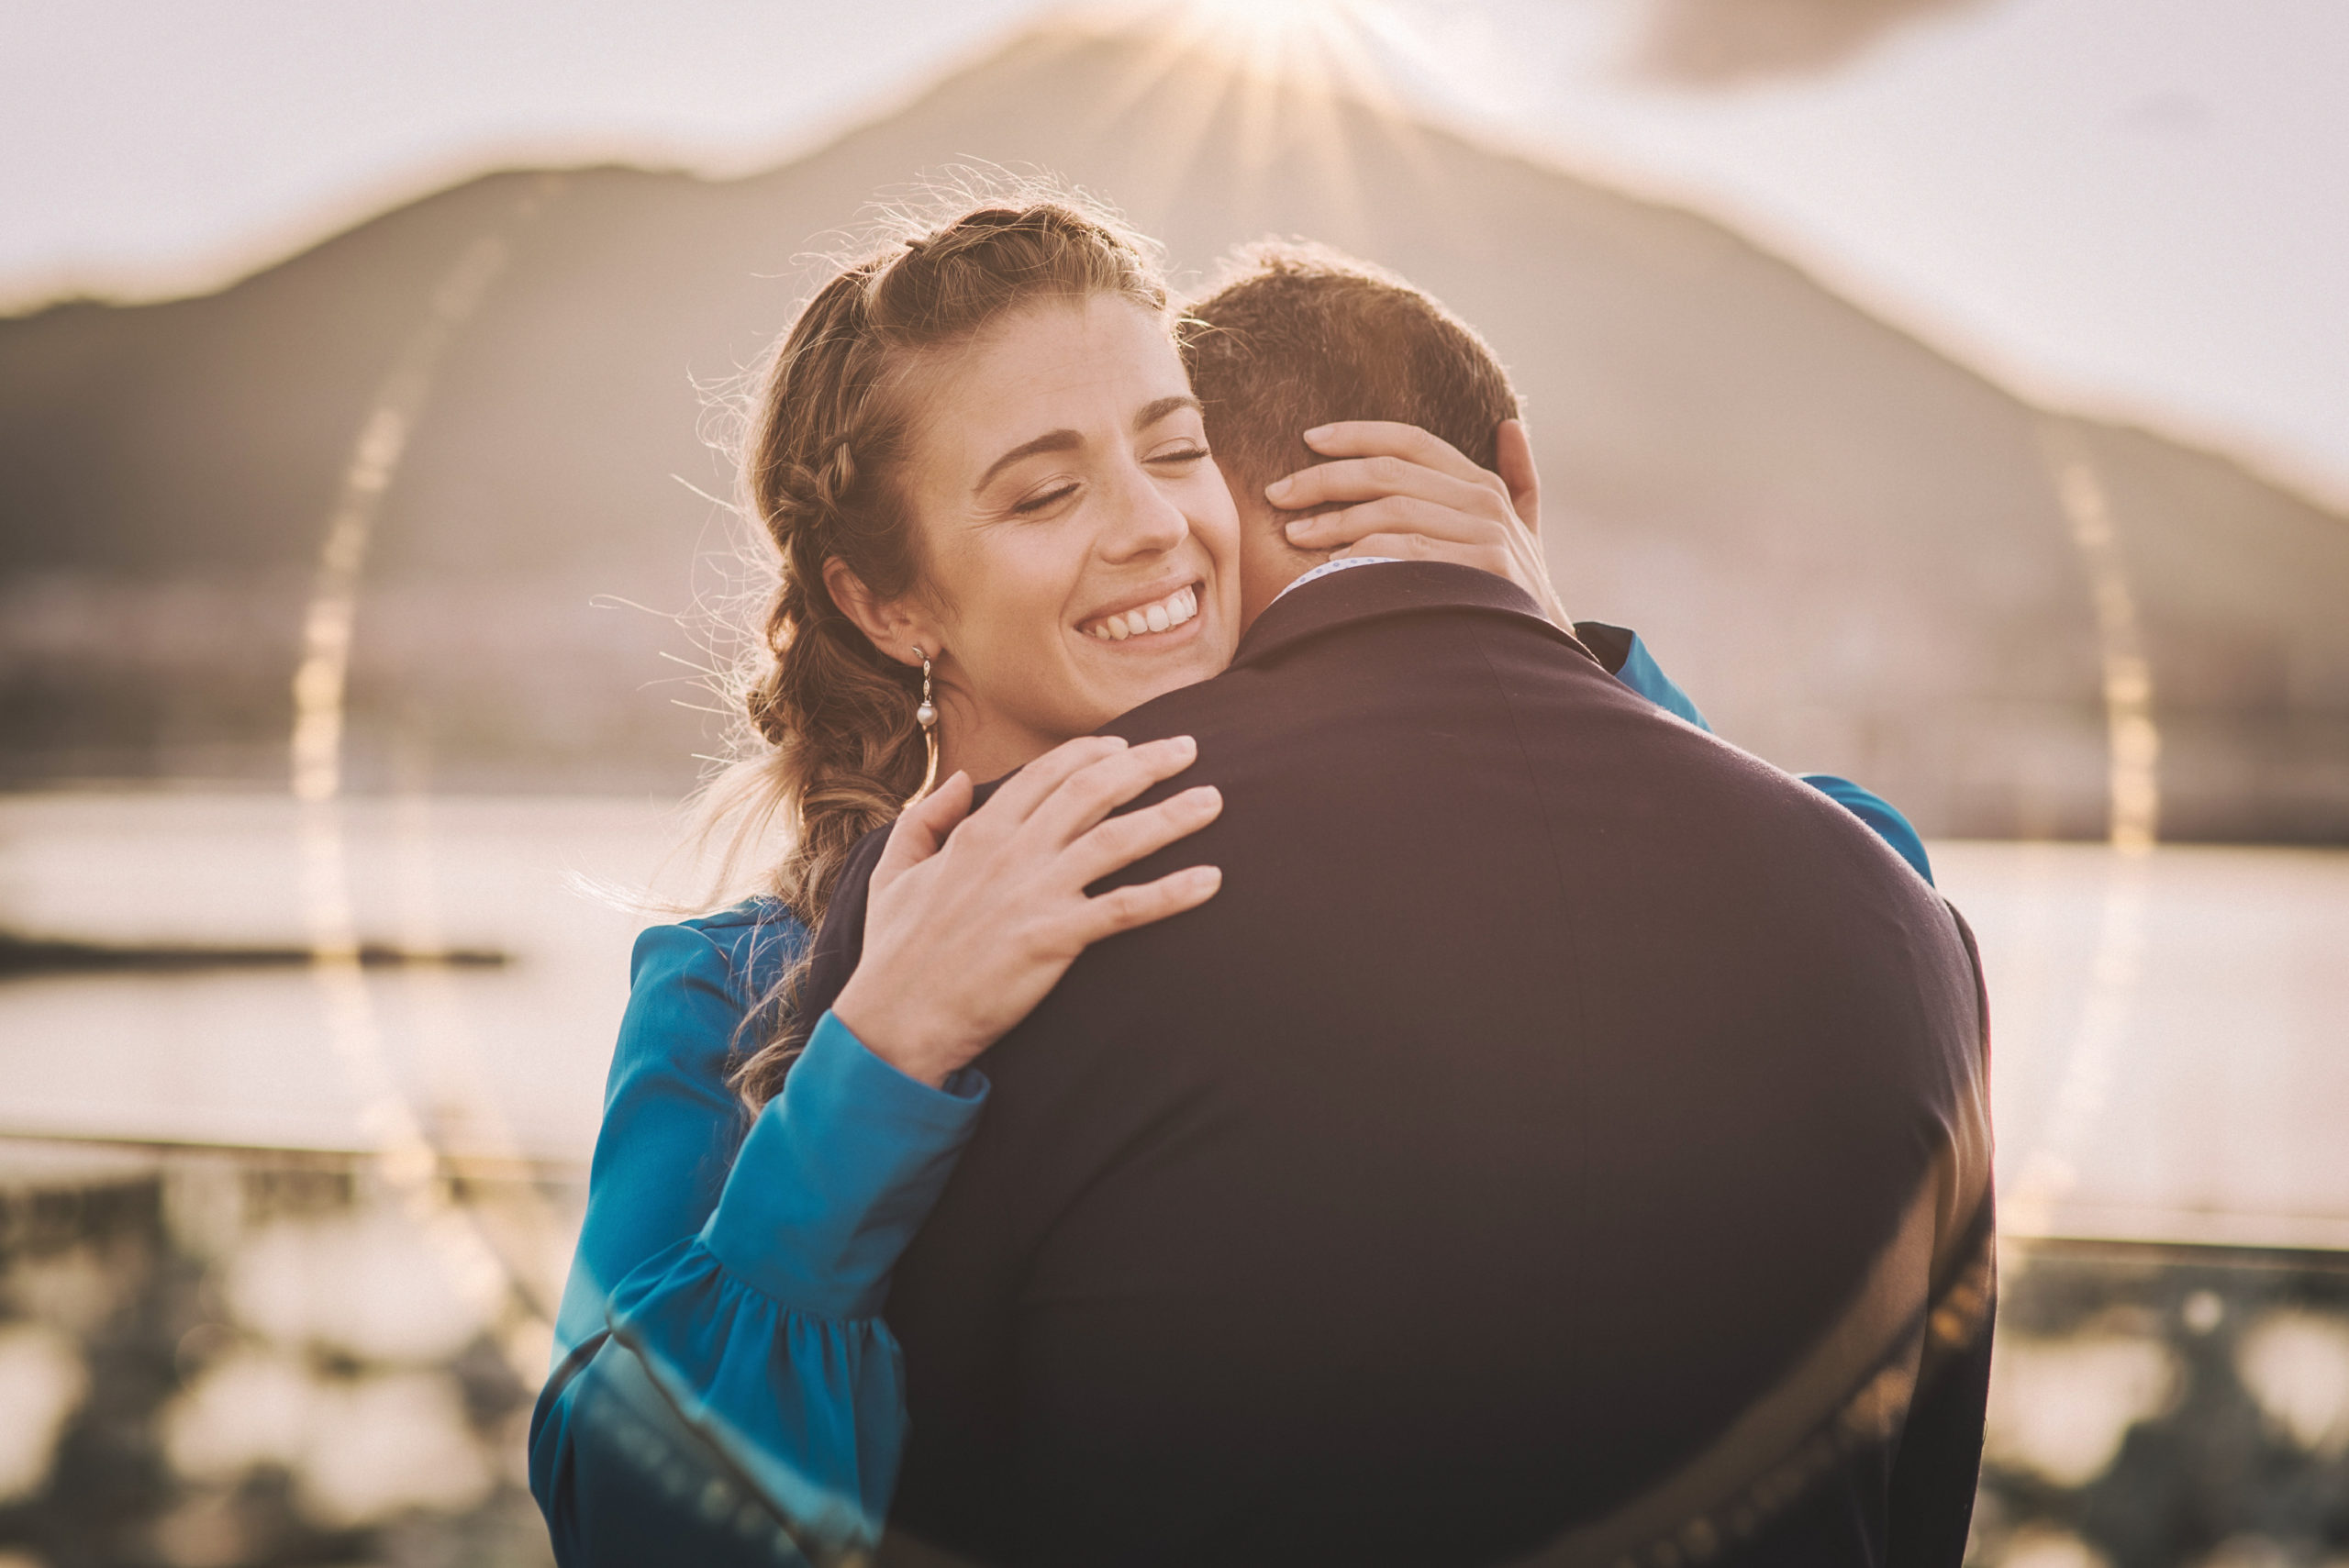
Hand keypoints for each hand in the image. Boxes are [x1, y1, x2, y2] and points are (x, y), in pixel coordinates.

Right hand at [833, 735, 1223, 1086]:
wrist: (896, 1021)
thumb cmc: (895, 952)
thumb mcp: (893, 872)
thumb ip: (925, 819)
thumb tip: (960, 780)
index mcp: (978, 833)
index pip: (1046, 773)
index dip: (1092, 752)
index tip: (1127, 744)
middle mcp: (1012, 853)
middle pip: (1093, 790)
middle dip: (1147, 763)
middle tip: (1189, 748)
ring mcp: (1035, 894)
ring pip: (1118, 840)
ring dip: (1172, 816)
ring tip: (1214, 801)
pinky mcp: (1053, 939)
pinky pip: (1125, 909)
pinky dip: (1171, 892)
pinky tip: (1210, 880)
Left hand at [1265, 419, 1570, 626]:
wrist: (1543, 653)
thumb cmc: (1514, 591)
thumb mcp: (1526, 529)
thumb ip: (1519, 479)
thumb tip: (1509, 426)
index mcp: (1483, 484)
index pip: (1411, 442)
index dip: (1357, 434)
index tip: (1308, 439)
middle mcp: (1485, 502)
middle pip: (1388, 473)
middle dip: (1325, 479)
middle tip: (1279, 493)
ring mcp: (1486, 534)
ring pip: (1390, 512)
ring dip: (1334, 521)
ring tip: (1295, 534)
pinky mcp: (1482, 569)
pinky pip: (1406, 553)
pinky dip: (1364, 555)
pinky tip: (1329, 567)